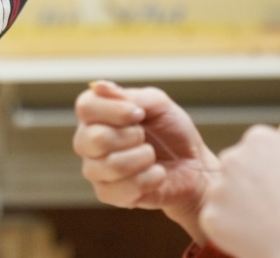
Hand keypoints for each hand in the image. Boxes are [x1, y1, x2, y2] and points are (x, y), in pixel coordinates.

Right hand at [72, 81, 218, 240]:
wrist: (195, 166)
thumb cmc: (173, 132)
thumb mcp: (158, 104)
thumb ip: (130, 96)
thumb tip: (99, 86)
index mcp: (96, 115)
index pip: (85, 107)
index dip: (114, 110)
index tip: (139, 113)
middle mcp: (88, 141)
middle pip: (93, 139)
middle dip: (131, 137)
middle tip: (145, 137)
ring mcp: (95, 169)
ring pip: (110, 166)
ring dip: (142, 158)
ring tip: (152, 156)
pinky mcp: (108, 194)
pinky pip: (121, 189)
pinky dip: (149, 179)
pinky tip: (156, 174)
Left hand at [199, 125, 279, 257]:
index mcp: (261, 140)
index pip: (255, 148)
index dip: (266, 168)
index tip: (275, 183)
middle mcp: (233, 157)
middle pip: (234, 169)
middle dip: (247, 185)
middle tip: (268, 207)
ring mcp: (218, 186)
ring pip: (224, 196)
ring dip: (238, 208)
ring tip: (266, 225)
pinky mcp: (210, 214)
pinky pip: (218, 221)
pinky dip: (232, 231)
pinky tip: (255, 237)